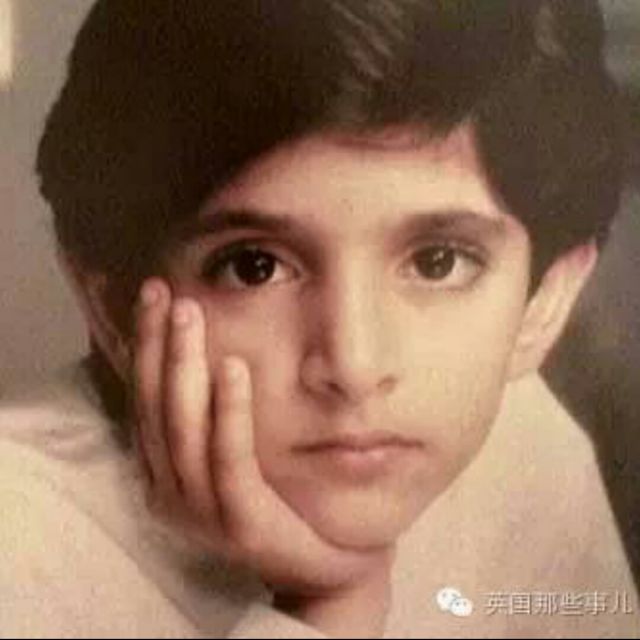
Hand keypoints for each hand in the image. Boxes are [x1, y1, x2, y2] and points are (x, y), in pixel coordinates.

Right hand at [132, 278, 393, 635]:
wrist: (326, 567)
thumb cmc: (284, 499)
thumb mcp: (240, 453)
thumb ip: (220, 414)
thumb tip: (215, 346)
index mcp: (167, 472)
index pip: (147, 399)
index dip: (145, 345)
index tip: (153, 294)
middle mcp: (172, 492)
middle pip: (156, 407)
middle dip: (156, 344)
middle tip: (163, 292)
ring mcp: (202, 512)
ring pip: (183, 429)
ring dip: (184, 366)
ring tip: (190, 314)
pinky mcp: (241, 523)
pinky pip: (230, 459)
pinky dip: (228, 412)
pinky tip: (232, 366)